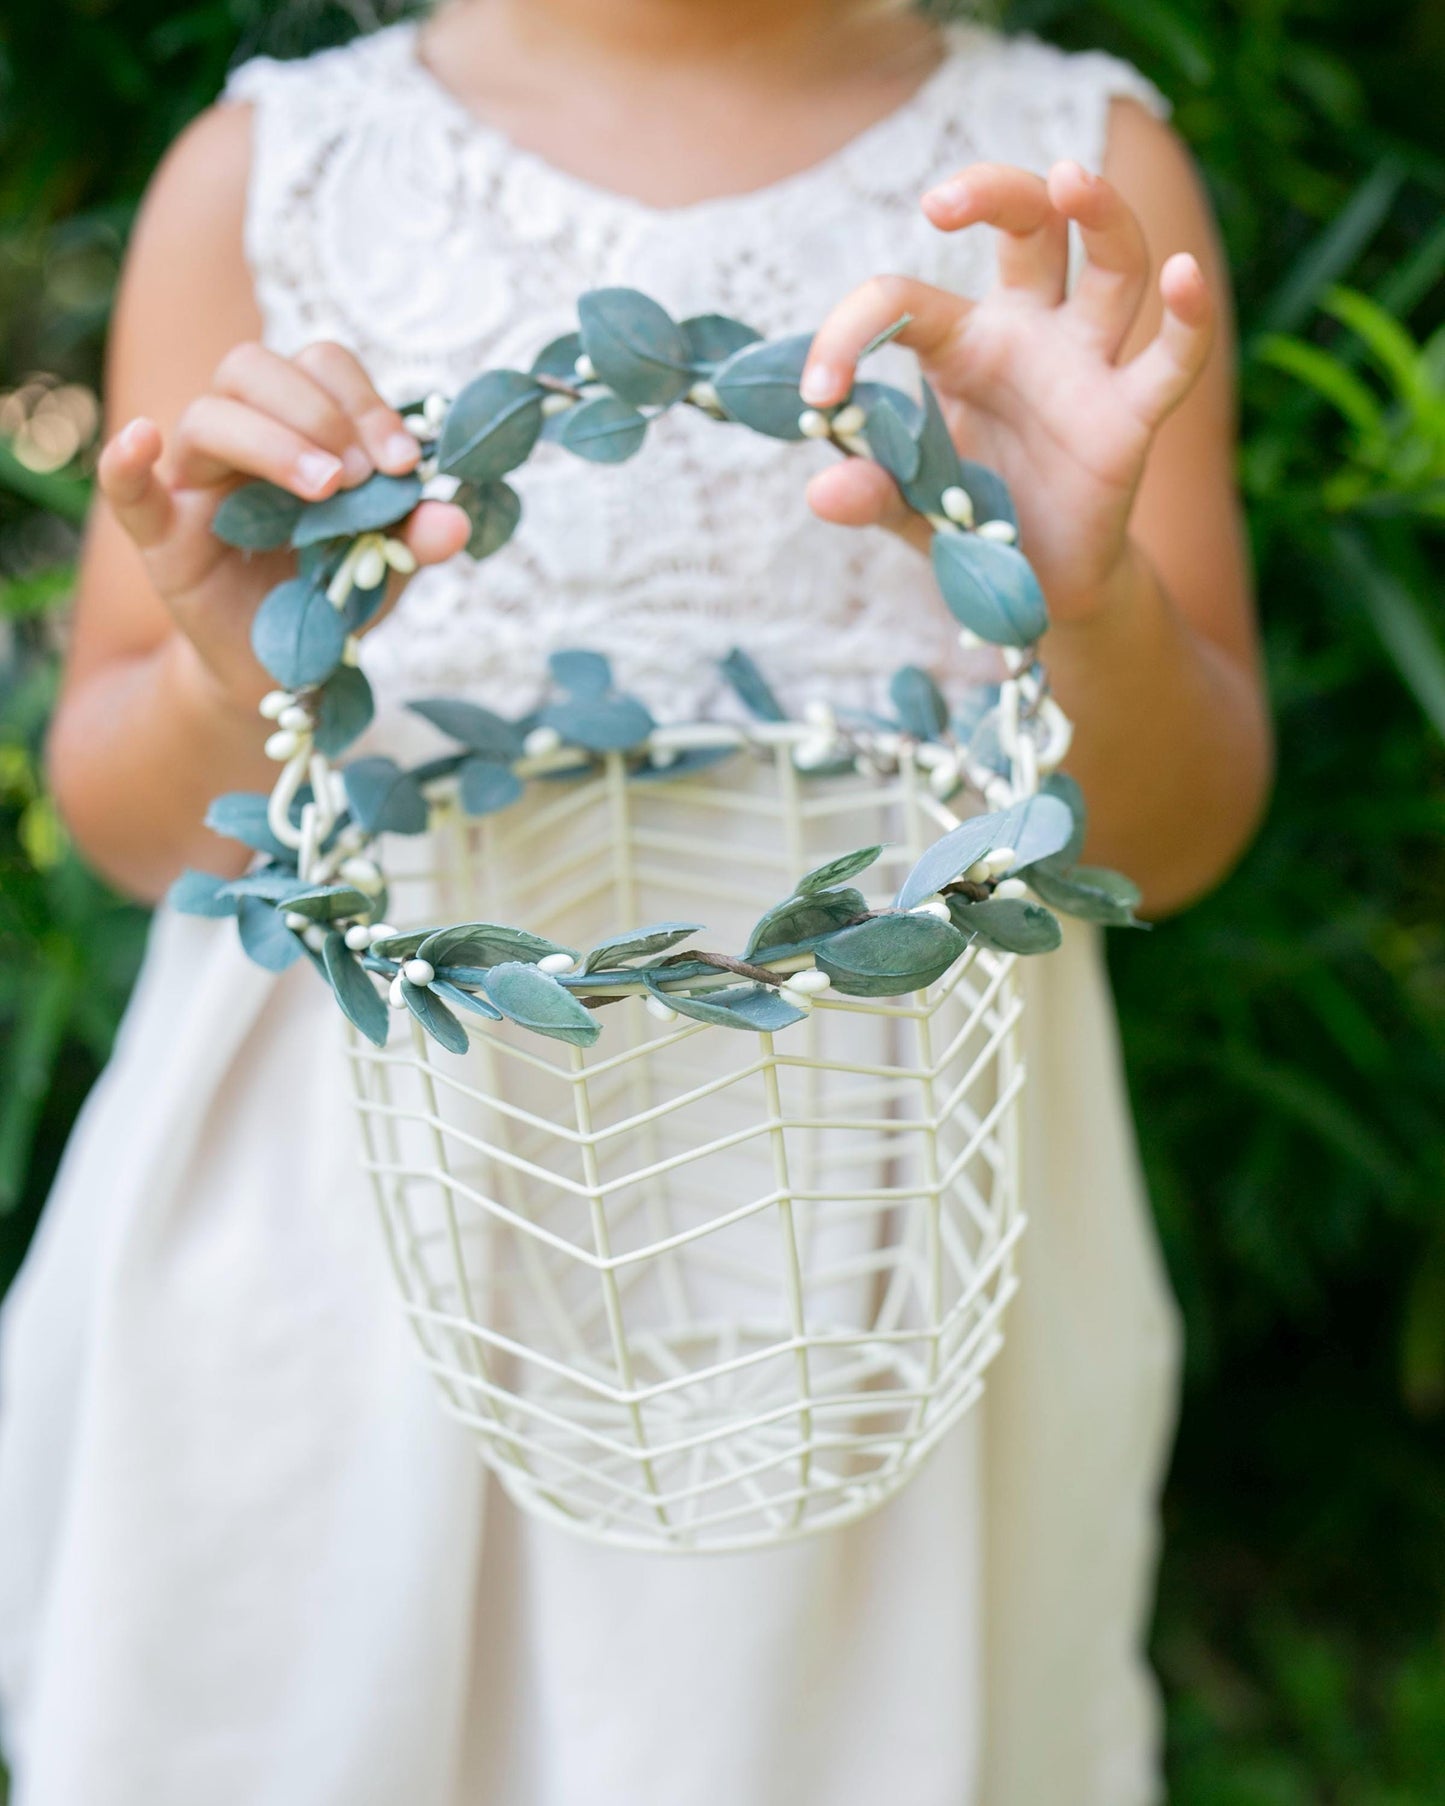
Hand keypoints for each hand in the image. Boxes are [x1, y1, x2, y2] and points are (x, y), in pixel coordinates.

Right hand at [97, 340, 470, 709]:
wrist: (289, 670)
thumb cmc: (335, 597)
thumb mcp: (387, 567)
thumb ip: (416, 536)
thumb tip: (454, 518)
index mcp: (302, 427)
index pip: (320, 368)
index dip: (364, 400)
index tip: (405, 462)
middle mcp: (243, 438)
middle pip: (255, 368)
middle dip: (319, 410)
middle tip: (362, 475)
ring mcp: (195, 481)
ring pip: (209, 416)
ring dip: (272, 441)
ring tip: (326, 491)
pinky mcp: (161, 535)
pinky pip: (127, 489)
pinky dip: (126, 461)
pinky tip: (143, 441)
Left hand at [802, 160, 1213, 623]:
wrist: (1036, 585)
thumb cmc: (971, 520)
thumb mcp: (909, 506)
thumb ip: (873, 493)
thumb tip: (821, 492)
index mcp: (961, 344)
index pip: (905, 301)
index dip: (850, 334)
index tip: (817, 396)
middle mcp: (1029, 333)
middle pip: (1030, 225)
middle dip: (995, 191)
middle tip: (940, 200)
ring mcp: (1087, 365)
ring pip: (1112, 264)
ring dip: (1099, 214)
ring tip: (1069, 177)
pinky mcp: (1132, 415)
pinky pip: (1174, 358)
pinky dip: (1189, 317)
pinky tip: (1185, 276)